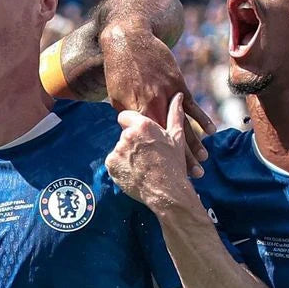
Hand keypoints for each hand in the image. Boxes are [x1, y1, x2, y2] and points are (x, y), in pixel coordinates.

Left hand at [101, 27, 214, 171]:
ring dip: (194, 143)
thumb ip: (126, 114)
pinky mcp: (177, 83)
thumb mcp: (116, 95)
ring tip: (203, 160)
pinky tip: (210, 132)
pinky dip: (201, 118)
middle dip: (181, 157)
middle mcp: (153, 105)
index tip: (166, 173)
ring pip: (182, 124)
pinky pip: (191, 105)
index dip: (160, 157)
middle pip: (169, 137)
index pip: (150, 141)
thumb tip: (129, 131)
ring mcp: (167, 94)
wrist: (128, 39)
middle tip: (193, 175)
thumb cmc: (118, 68)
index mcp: (136, 111)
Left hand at [105, 93, 198, 207]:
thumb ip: (174, 113)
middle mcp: (127, 135)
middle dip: (132, 142)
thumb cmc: (174, 164)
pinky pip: (113, 162)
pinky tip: (135, 172)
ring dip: (127, 155)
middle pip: (124, 134)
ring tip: (143, 165)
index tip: (140, 135)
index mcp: (142, 125)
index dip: (132, 125)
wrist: (167, 192)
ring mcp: (117, 150)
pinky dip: (121, 166)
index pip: (125, 116)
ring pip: (119, 148)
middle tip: (147, 155)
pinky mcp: (111, 165)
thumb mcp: (176, 137)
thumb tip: (178, 95)